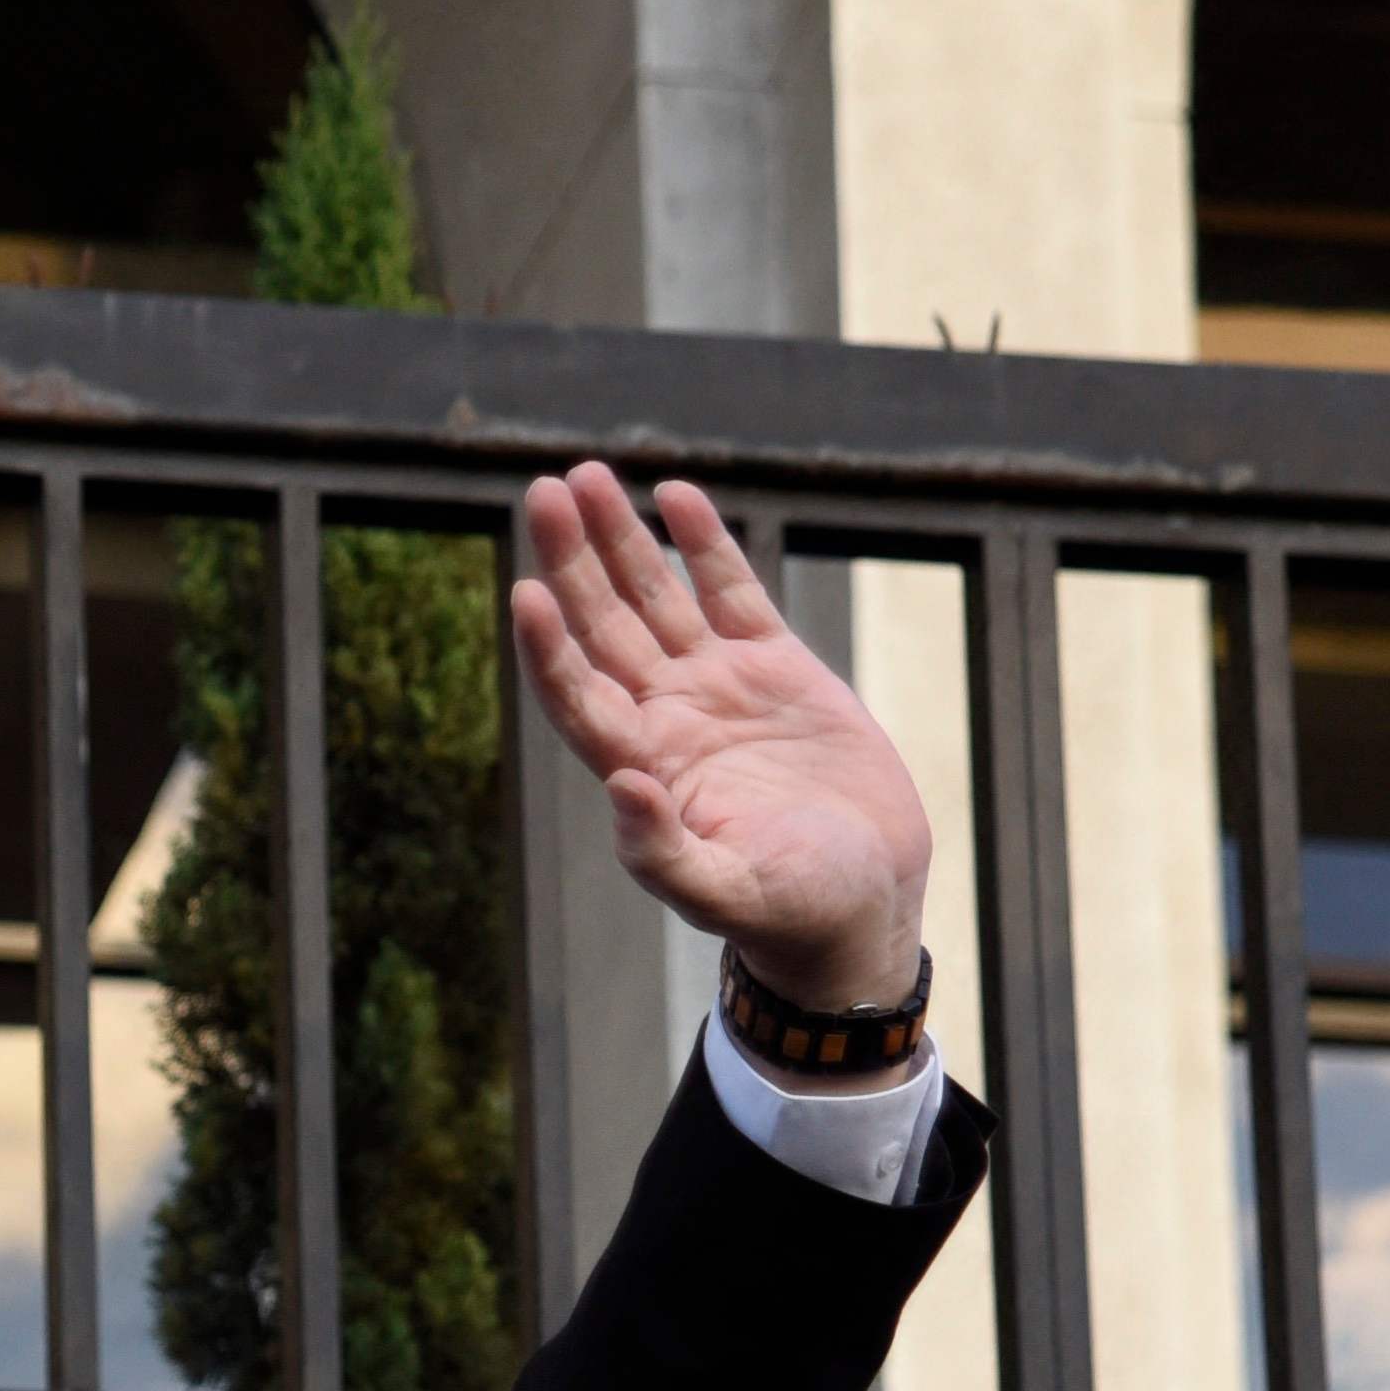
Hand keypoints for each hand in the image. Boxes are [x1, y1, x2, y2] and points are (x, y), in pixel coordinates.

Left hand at [505, 469, 936, 1014]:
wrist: (863, 900)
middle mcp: (666, 719)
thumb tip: (620, 784)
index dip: (548, 647)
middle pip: (601, 627)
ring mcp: (717, 687)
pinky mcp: (775, 667)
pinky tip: (674, 495)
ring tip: (585, 476)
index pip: (577, 695)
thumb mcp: (724, 892)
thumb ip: (662, 850)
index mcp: (642, 769)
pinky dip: (701, 544)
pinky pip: (729, 591)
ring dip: (619, 540)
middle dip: (572, 561)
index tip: (526, 591)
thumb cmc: (790, 913)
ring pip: (654, 597)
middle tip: (544, 492)